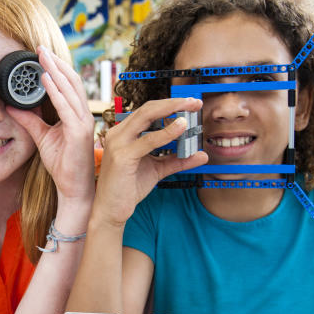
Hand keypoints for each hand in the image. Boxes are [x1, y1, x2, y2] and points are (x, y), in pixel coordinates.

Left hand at [7, 45, 94, 202]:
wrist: (73, 188)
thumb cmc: (63, 164)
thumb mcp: (41, 137)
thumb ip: (29, 120)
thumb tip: (12, 107)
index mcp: (76, 114)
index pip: (68, 84)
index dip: (56, 67)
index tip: (41, 54)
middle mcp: (83, 115)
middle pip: (71, 81)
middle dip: (55, 62)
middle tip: (39, 48)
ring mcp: (84, 123)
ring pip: (70, 89)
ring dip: (55, 71)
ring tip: (42, 57)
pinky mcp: (80, 133)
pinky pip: (67, 107)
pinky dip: (56, 92)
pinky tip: (46, 80)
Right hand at [93, 98, 208, 226]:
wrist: (111, 210)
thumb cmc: (129, 188)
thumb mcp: (158, 169)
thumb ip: (177, 160)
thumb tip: (201, 155)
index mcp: (124, 133)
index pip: (148, 111)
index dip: (170, 105)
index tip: (190, 104)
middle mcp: (118, 134)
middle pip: (148, 108)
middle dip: (173, 103)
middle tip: (194, 102)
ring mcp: (118, 143)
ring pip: (146, 116)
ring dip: (171, 110)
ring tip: (191, 109)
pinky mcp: (122, 156)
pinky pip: (148, 140)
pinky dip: (166, 132)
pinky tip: (181, 127)